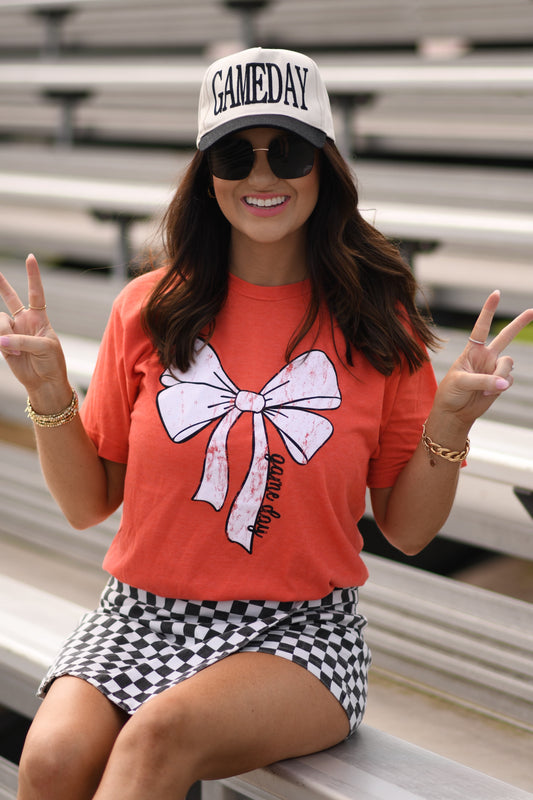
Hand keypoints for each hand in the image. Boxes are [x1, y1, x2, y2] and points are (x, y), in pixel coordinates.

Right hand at [0, 254, 68, 393]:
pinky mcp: (3, 344)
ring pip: (0, 320)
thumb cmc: (52, 363)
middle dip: (1, 284)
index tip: (30, 257)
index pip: (36, 293)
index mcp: (40, 318)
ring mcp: (13, 332)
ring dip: (5, 333)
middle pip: (11, 298)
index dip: (33, 275)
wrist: (44, 382)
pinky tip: (10, 352)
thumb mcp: (44, 349)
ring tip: (14, 349)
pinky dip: (1, 342)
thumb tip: (1, 340)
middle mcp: (25, 321)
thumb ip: (23, 341)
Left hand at [434, 290, 532, 425]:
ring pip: (508, 363)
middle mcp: (486, 356)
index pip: (481, 327)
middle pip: (505, 335)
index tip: (496, 294)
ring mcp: (495, 368)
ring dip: (500, 374)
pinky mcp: (501, 381)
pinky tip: (488, 393)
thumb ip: (483, 379)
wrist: (455, 411)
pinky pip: (508, 379)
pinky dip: (500, 386)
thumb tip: (503, 382)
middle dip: (519, 323)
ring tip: (485, 388)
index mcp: (472, 350)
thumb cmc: (451, 392)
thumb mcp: (461, 382)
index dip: (488, 310)